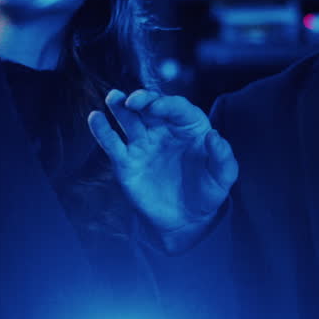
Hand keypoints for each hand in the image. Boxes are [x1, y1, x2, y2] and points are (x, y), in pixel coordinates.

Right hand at [87, 90, 237, 244]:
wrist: (185, 220)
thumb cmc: (207, 194)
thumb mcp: (222, 178)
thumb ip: (223, 157)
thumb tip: (214, 136)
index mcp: (189, 127)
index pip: (177, 107)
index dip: (167, 104)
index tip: (157, 107)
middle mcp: (164, 129)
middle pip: (150, 106)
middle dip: (141, 99)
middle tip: (132, 101)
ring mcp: (143, 143)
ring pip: (128, 119)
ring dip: (119, 106)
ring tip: (112, 98)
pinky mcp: (126, 161)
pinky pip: (112, 142)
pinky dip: (102, 130)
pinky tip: (95, 118)